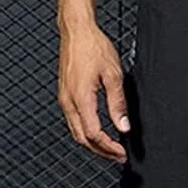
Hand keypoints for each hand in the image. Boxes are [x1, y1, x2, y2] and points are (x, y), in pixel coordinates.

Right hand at [57, 23, 131, 161]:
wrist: (76, 32)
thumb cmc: (93, 47)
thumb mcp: (114, 75)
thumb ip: (118, 104)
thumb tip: (123, 126)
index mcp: (81, 98)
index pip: (93, 134)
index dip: (109, 147)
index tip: (122, 152)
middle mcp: (69, 102)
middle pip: (82, 139)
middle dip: (101, 151)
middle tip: (118, 155)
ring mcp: (64, 99)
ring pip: (76, 132)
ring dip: (93, 143)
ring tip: (110, 147)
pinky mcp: (65, 95)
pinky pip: (73, 121)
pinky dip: (86, 132)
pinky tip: (97, 132)